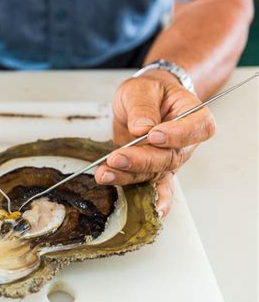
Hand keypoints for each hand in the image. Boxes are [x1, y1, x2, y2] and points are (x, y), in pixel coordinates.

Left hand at [95, 70, 215, 216]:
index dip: (177, 135)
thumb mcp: (140, 88)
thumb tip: (141, 128)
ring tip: (105, 174)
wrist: (143, 99)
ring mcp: (171, 160)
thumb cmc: (148, 91)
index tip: (154, 135)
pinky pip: (157, 187)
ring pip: (155, 173)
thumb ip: (142, 106)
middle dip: (141, 160)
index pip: (196, 128)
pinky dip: (155, 200)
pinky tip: (154, 212)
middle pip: (170, 157)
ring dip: (128, 176)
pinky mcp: (155, 170)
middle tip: (117, 157)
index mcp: (192, 115)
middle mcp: (186, 142)